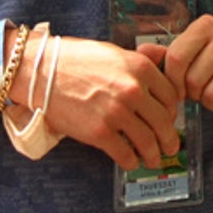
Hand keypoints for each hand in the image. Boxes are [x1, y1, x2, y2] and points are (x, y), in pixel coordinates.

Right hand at [34, 36, 183, 168]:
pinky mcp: (100, 133)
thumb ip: (141, 58)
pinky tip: (131, 162)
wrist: (41, 71)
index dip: (172, 111)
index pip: (171, 96)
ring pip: (148, 142)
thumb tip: (163, 57)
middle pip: (164, 122)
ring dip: (154, 155)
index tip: (169, 119)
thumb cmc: (75, 59)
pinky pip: (125, 154)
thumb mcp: (114, 51)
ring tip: (154, 160)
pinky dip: (131, 162)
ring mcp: (117, 113)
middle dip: (170, 139)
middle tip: (171, 147)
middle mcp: (133, 90)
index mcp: (140, 68)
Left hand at [165, 15, 212, 118]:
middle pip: (194, 81)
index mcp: (205, 26)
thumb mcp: (189, 48)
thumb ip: (163, 54)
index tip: (179, 89)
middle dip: (193, 94)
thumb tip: (141, 51)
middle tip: (202, 89)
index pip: (176, 59)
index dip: (173, 82)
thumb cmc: (211, 56)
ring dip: (211, 104)